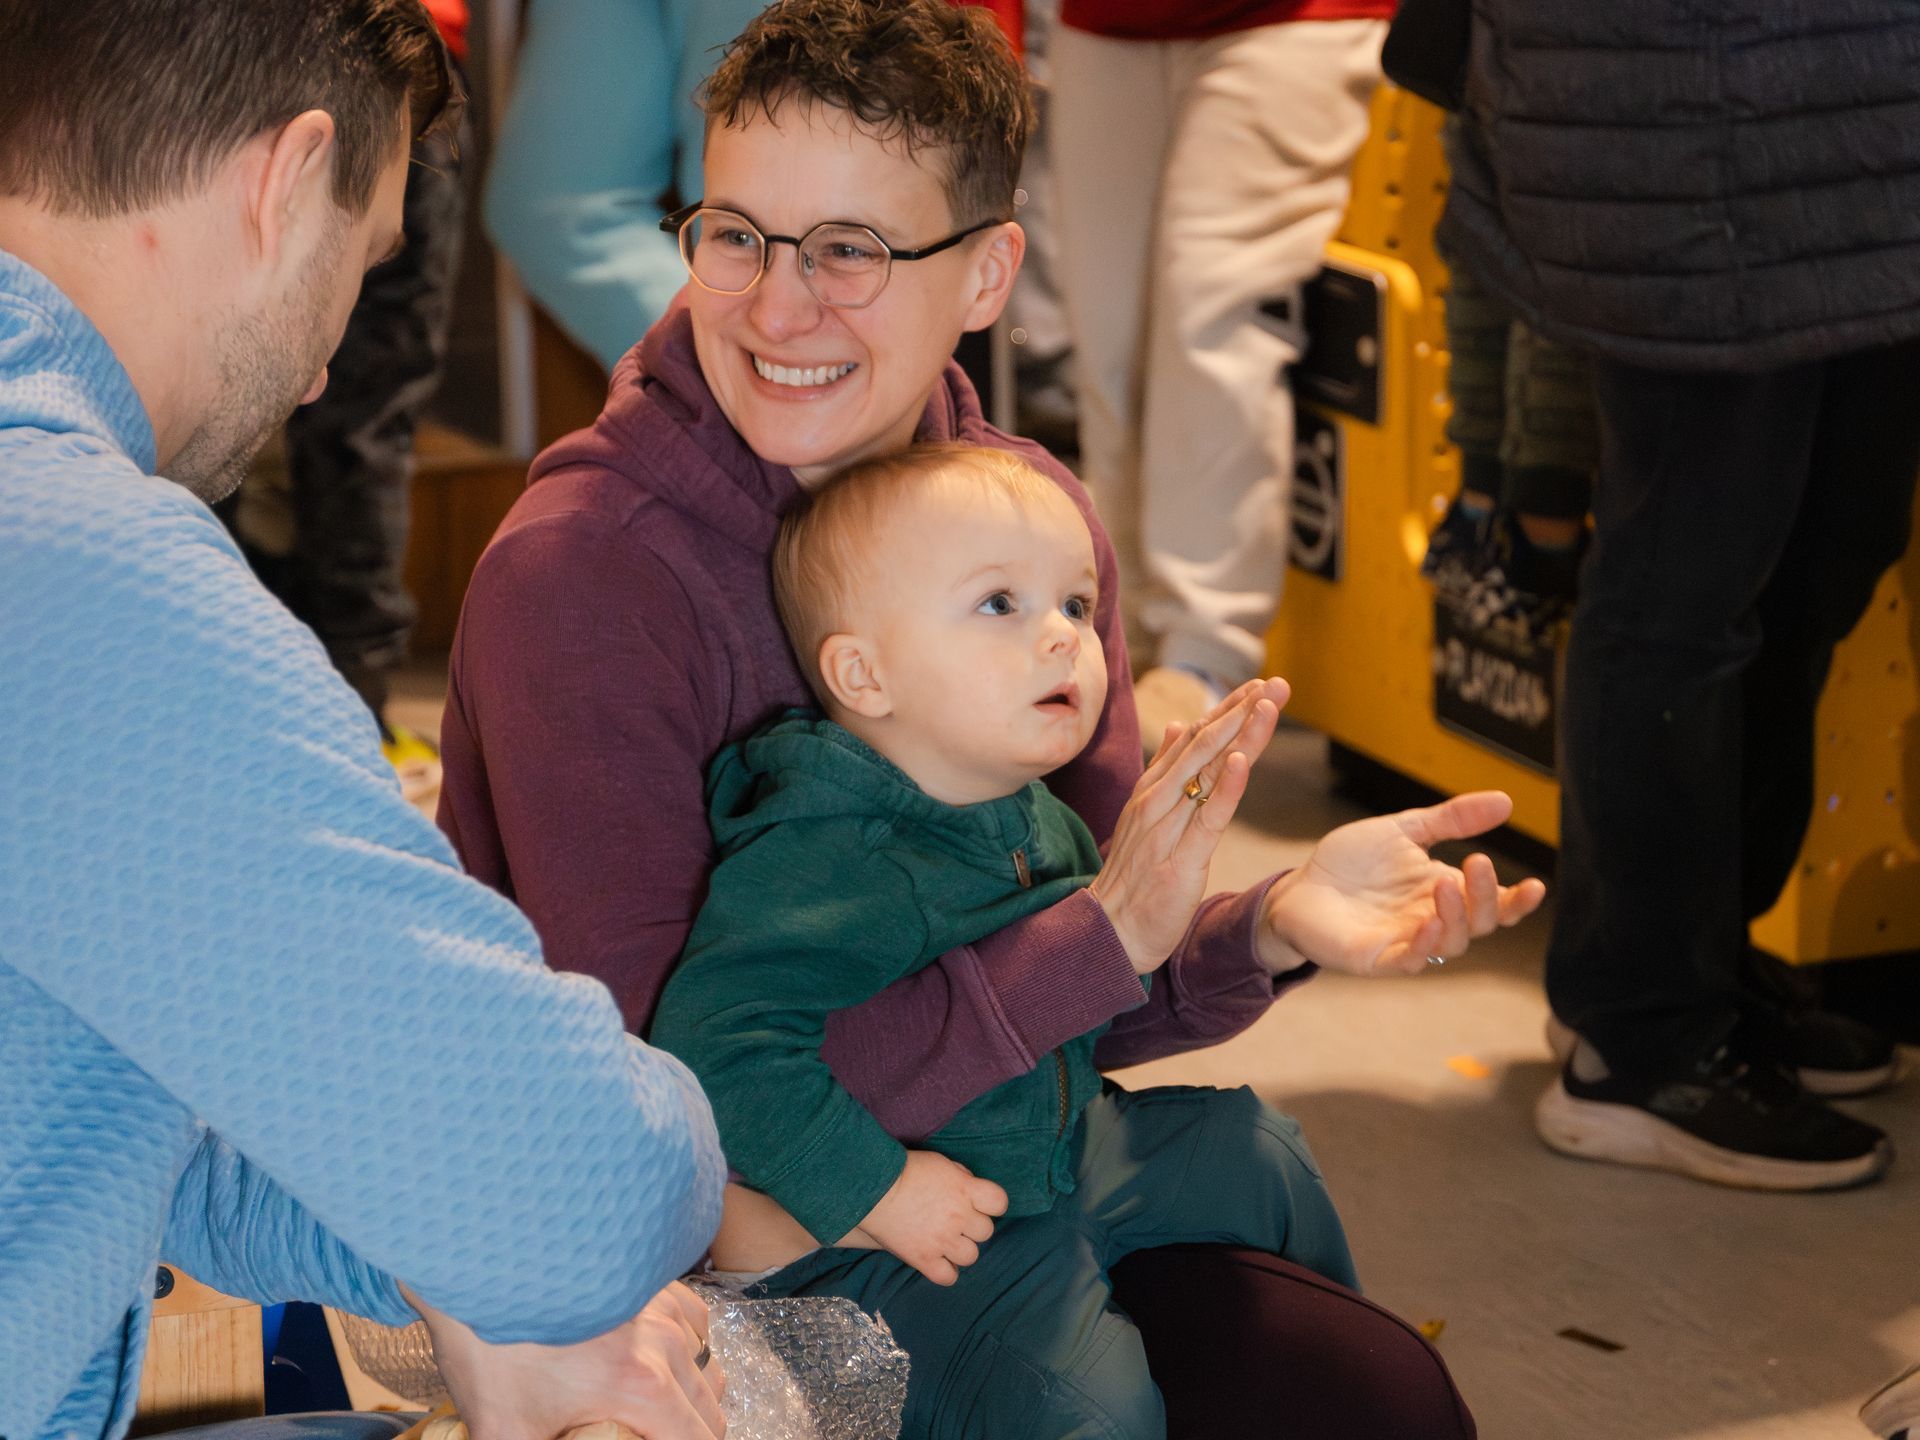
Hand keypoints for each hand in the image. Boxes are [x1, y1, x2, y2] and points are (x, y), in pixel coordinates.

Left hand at [407, 1280, 724, 1439]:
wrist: (485, 1264)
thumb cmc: (494, 1346)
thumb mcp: (505, 1429)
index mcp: (642, 1388)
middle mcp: (665, 1345)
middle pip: (710, 1412)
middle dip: (686, 1434)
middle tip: (646, 1437)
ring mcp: (662, 1309)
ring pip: (707, 1370)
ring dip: (691, 1399)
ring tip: (652, 1415)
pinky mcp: (651, 1284)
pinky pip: (696, 1325)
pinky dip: (689, 1351)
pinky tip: (657, 1362)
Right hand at [856, 1150, 1006, 1285]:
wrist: (872, 1189)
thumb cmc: (905, 1170)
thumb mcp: (940, 1163)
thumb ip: (962, 1177)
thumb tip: (972, 1188)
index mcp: (965, 1189)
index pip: (999, 1202)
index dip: (992, 1204)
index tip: (980, 1203)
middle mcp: (958, 1216)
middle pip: (985, 1231)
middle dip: (973, 1226)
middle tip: (955, 1221)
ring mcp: (942, 1240)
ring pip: (971, 1256)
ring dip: (961, 1249)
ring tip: (945, 1241)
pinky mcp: (924, 1259)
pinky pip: (948, 1277)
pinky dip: (945, 1271)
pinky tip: (937, 1260)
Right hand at [1091, 677, 1290, 973]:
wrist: (1109, 932)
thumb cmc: (1134, 881)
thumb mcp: (1148, 817)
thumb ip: (1166, 772)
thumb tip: (1182, 724)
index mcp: (1152, 790)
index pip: (1194, 739)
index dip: (1226, 710)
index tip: (1257, 686)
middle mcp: (1156, 801)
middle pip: (1203, 745)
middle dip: (1239, 711)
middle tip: (1273, 683)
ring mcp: (1166, 828)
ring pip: (1205, 771)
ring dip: (1238, 734)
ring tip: (1266, 704)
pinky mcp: (1180, 859)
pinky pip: (1206, 818)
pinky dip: (1224, 787)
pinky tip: (1241, 761)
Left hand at [1259, 791, 1545, 975]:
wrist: (1299, 886)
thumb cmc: (1350, 862)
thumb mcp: (1404, 830)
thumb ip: (1452, 819)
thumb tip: (1506, 801)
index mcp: (1444, 891)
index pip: (1493, 903)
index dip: (1517, 901)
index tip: (1536, 886)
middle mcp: (1433, 920)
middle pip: (1478, 923)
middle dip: (1485, 897)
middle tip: (1477, 862)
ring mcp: (1407, 942)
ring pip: (1451, 943)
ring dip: (1456, 916)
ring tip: (1446, 882)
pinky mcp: (1376, 959)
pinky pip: (1410, 961)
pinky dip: (1424, 946)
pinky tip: (1428, 923)